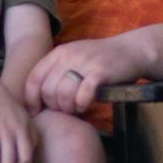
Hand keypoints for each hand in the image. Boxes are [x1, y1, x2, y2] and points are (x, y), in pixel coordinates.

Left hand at [24, 34, 153, 114]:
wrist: (131, 50)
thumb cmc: (99, 60)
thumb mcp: (73, 58)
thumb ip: (56, 72)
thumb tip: (37, 99)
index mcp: (58, 53)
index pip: (34, 78)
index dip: (31, 99)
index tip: (36, 112)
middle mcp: (69, 55)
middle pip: (48, 90)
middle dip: (53, 106)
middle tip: (64, 111)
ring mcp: (85, 62)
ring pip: (64, 93)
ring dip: (68, 107)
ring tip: (75, 109)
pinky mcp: (101, 71)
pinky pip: (84, 93)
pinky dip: (82, 103)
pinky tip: (85, 105)